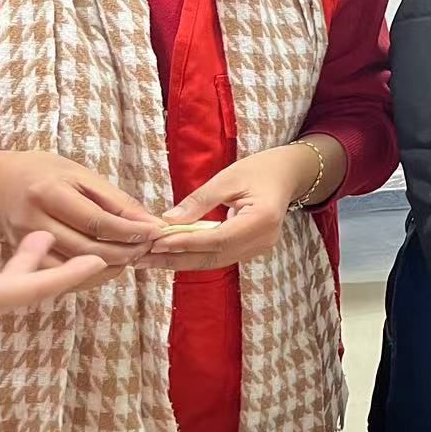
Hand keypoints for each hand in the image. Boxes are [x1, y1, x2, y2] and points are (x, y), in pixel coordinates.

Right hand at [0, 149, 161, 267]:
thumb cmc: (40, 172)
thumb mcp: (79, 174)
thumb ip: (114, 200)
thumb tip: (150, 222)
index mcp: (48, 192)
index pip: (97, 221)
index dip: (130, 231)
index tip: (156, 232)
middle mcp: (32, 221)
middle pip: (86, 249)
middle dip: (124, 252)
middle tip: (148, 248)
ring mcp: (21, 244)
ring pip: (72, 268)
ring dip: (109, 267)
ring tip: (131, 256)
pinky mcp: (17, 260)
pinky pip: (56, 276)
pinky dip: (85, 276)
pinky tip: (105, 265)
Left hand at [146, 144, 319, 271]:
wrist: (287, 174)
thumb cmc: (260, 170)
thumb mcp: (228, 178)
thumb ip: (199, 201)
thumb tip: (168, 220)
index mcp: (262, 220)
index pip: (218, 239)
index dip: (186, 243)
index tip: (156, 243)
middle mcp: (263, 240)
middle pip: (214, 257)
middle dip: (177, 259)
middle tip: (143, 257)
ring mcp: (259, 248)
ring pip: (215, 261)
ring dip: (182, 261)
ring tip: (151, 259)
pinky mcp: (252, 249)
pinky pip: (220, 257)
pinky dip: (195, 256)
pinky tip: (173, 254)